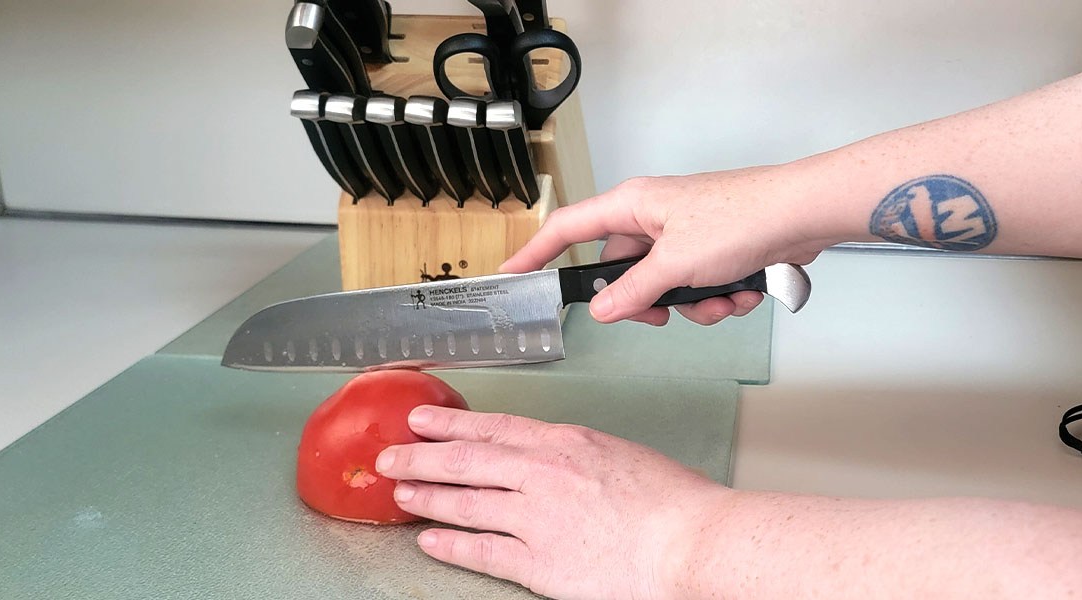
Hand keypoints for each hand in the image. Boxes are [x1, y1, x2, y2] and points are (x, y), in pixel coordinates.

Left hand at [374, 406, 726, 599]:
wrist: (691, 543)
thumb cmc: (673, 503)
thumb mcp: (619, 455)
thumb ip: (577, 455)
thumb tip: (554, 459)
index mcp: (565, 442)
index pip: (492, 427)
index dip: (449, 424)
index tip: (422, 421)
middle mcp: (543, 474)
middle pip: (466, 460)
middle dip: (420, 457)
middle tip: (390, 456)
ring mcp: (537, 518)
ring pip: (465, 502)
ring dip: (427, 498)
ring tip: (401, 495)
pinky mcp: (540, 563)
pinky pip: (484, 552)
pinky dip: (452, 546)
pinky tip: (431, 541)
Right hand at [501, 167, 829, 325]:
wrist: (805, 214)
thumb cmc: (742, 219)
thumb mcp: (675, 264)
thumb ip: (633, 292)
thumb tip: (601, 310)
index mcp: (633, 206)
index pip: (568, 229)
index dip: (537, 252)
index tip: (513, 274)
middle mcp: (655, 217)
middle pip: (624, 272)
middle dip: (649, 303)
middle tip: (662, 316)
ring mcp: (686, 234)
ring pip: (666, 287)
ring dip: (695, 306)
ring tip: (723, 299)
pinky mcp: (715, 249)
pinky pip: (699, 287)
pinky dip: (720, 298)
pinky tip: (745, 292)